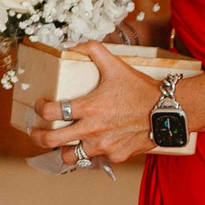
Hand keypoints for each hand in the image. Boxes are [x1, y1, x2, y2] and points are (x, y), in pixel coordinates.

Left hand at [24, 42, 161, 168]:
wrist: (169, 111)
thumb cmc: (141, 89)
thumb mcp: (117, 65)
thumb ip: (94, 50)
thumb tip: (73, 44)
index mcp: (89, 107)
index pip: (51, 111)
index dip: (39, 109)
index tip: (39, 106)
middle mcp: (92, 129)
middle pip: (52, 139)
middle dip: (37, 135)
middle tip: (35, 131)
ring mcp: (104, 146)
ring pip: (70, 156)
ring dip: (61, 150)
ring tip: (59, 144)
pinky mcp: (116, 156)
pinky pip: (95, 159)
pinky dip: (90, 153)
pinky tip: (90, 145)